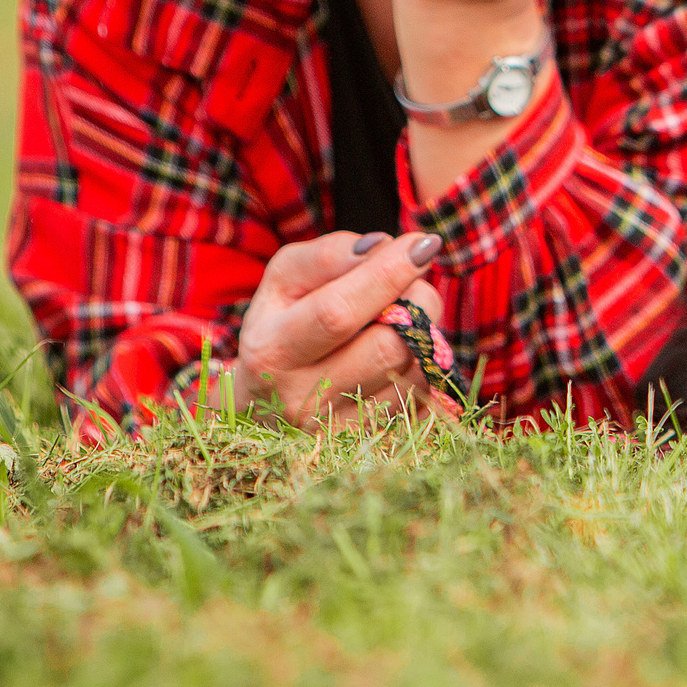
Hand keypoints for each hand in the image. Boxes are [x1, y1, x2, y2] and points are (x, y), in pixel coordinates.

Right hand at [228, 231, 450, 428]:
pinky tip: (399, 353)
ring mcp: (335, 430)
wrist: (263, 403)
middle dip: (417, 302)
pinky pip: (421, 397)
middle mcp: (301, 399)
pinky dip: (422, 365)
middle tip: (413, 286)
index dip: (387, 274)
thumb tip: (381, 248)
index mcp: (272, 351)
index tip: (423, 244)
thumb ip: (328, 256)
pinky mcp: (367, 442)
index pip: (338, 311)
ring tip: (400, 320)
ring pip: (414, 372)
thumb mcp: (285, 280)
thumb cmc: (280, 325)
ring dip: (423, 334)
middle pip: (389, 344)